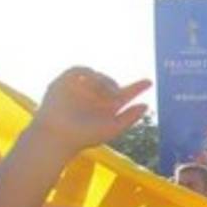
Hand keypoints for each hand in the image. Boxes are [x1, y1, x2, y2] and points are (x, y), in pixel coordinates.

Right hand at [30, 67, 149, 153]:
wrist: (57, 136)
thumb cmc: (84, 137)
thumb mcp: (112, 128)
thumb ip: (130, 118)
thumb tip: (146, 105)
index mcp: (108, 108)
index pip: (126, 94)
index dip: (137, 87)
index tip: (150, 82)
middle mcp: (96, 97)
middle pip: (112, 83)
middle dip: (114, 86)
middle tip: (114, 95)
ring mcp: (81, 89)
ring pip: (97, 75)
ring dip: (102, 81)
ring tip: (101, 93)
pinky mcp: (65, 82)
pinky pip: (78, 70)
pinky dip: (86, 73)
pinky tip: (90, 80)